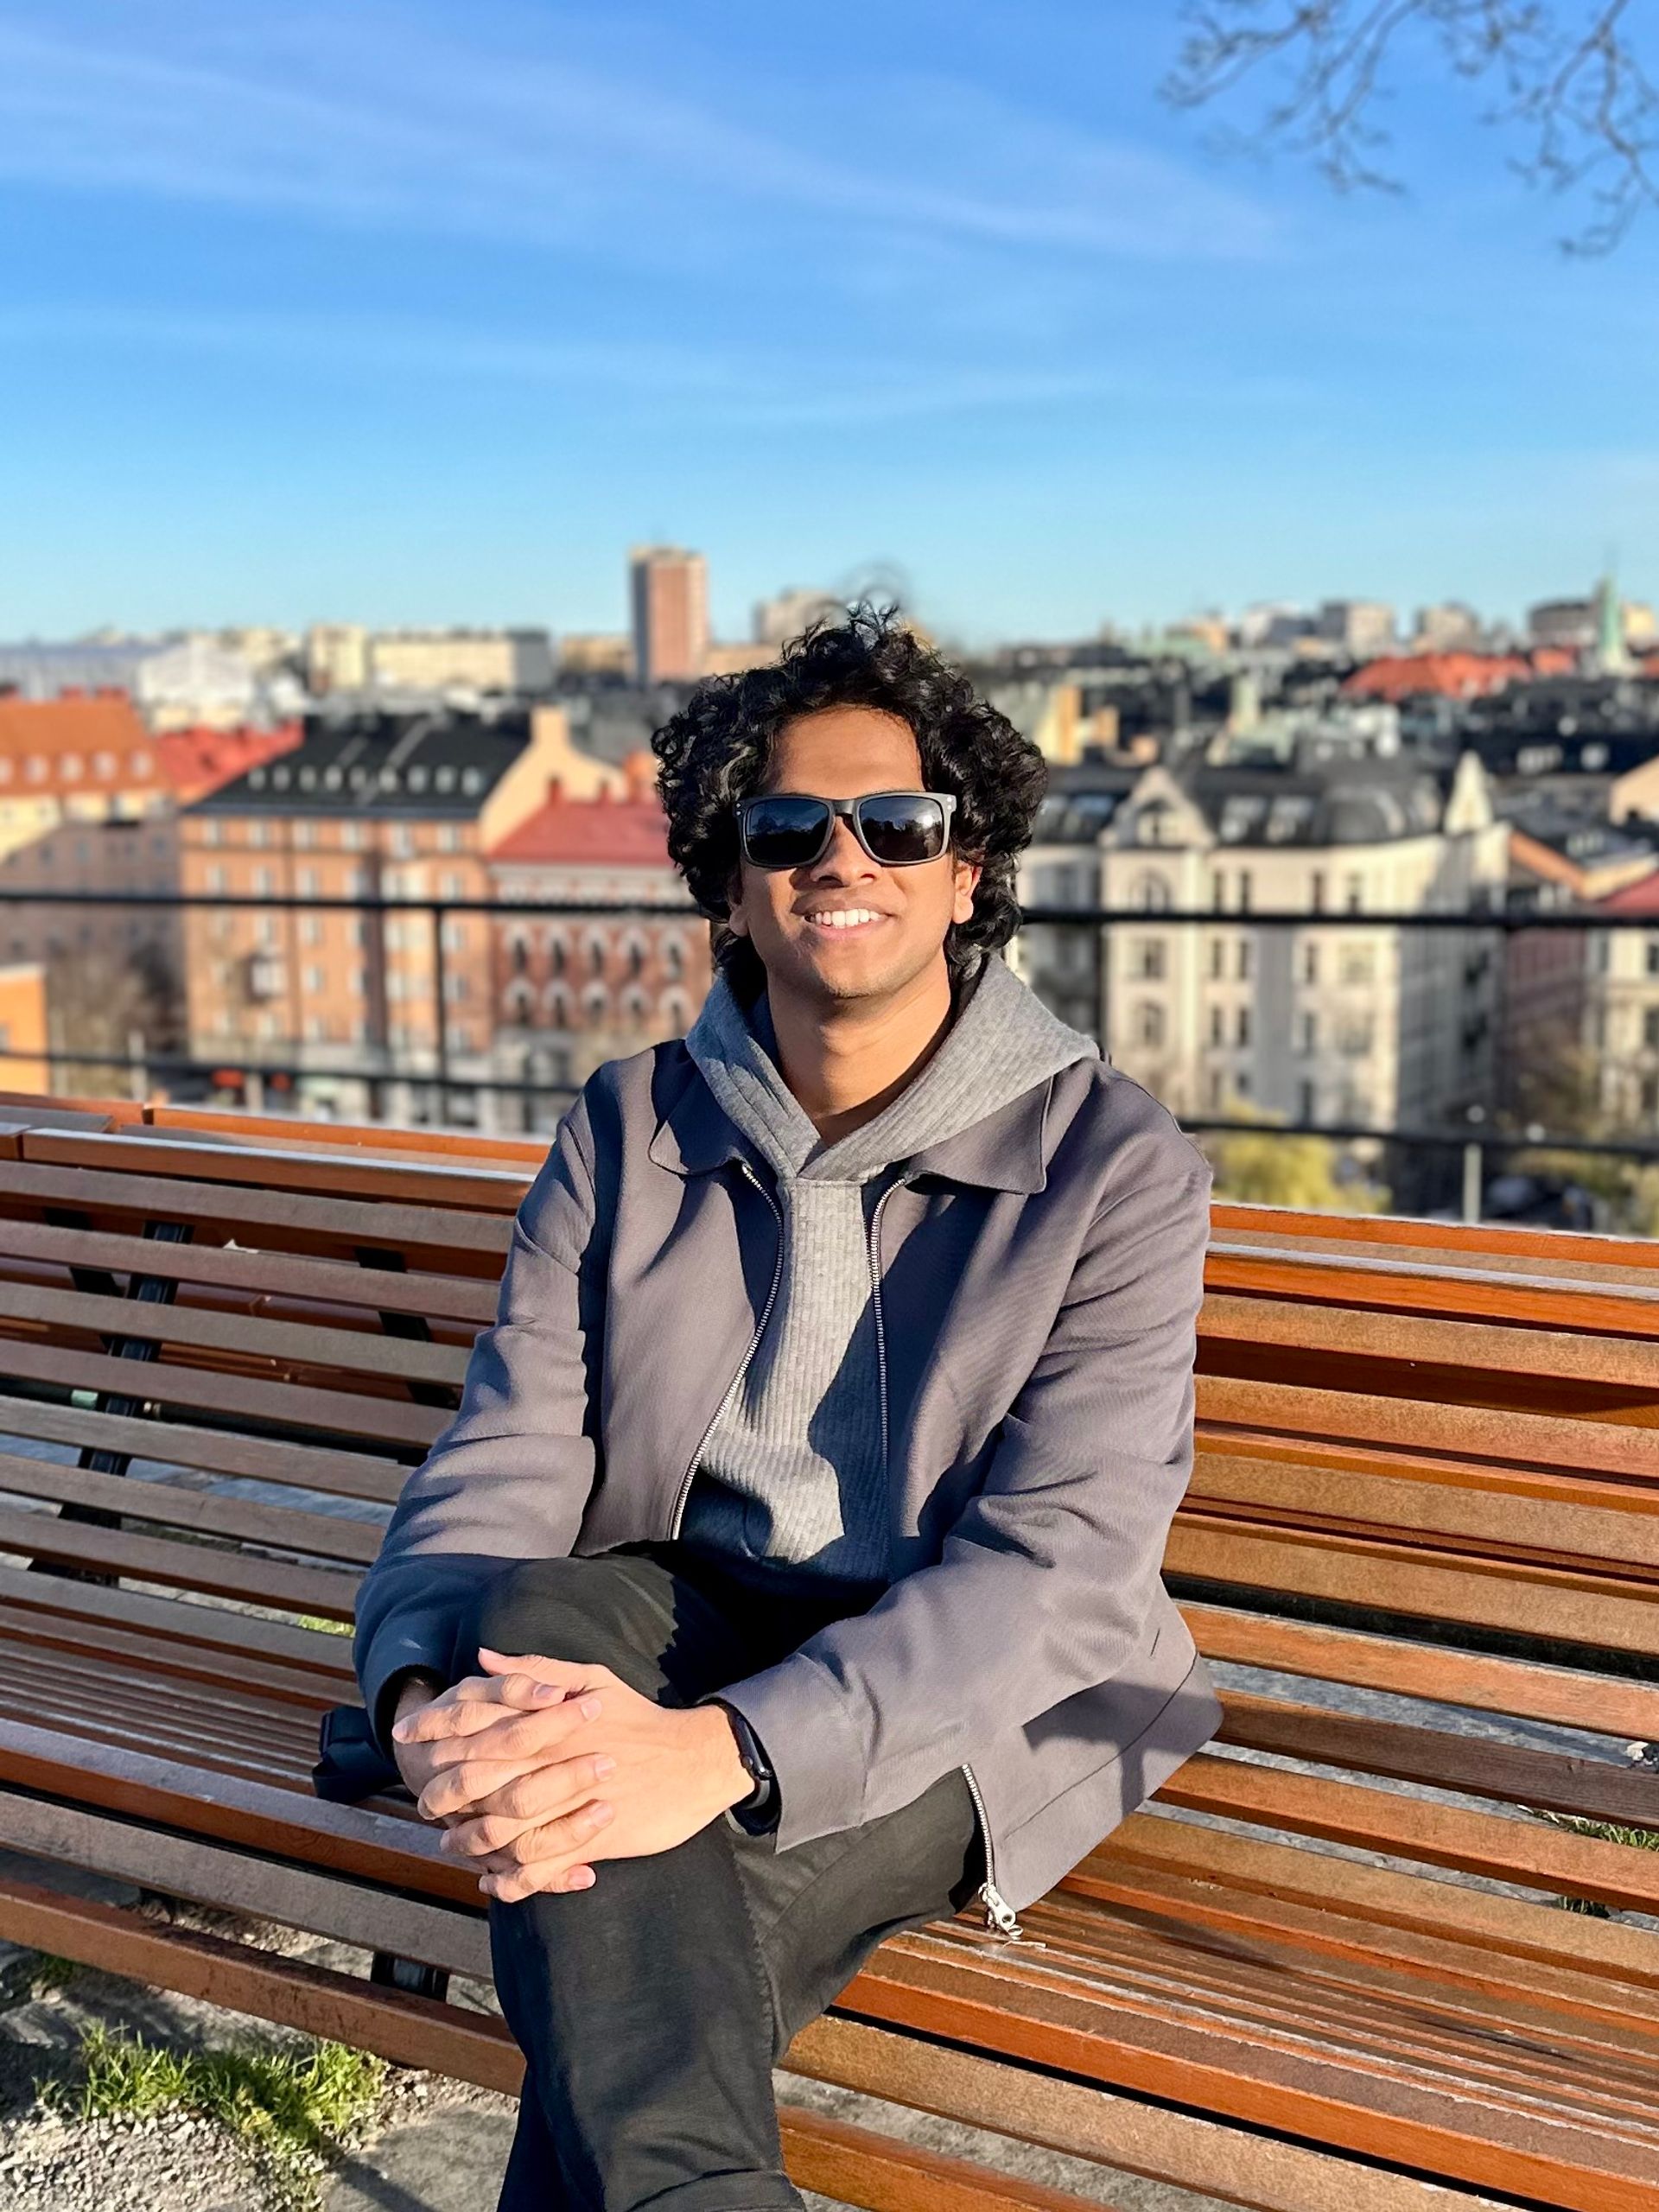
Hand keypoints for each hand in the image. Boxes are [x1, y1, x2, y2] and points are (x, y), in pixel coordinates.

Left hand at [422, 1648, 754, 1902]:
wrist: (693, 1760)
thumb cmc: (639, 1717)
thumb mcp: (591, 1678)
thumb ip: (534, 1670)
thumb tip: (482, 1657)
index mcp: (548, 1720)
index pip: (477, 1722)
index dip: (436, 1729)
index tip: (406, 1736)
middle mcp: (553, 1760)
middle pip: (479, 1780)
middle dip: (443, 1792)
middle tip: (426, 1801)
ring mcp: (571, 1803)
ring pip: (502, 1830)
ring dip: (469, 1841)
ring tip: (451, 1843)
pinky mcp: (591, 1839)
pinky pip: (539, 1868)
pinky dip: (511, 1880)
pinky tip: (495, 1881)